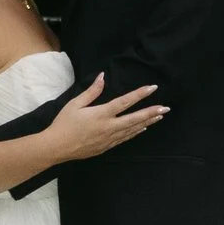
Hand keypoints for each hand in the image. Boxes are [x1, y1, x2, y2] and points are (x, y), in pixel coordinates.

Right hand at [41, 72, 164, 160]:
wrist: (57, 147)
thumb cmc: (64, 124)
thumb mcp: (75, 104)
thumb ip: (92, 91)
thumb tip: (102, 77)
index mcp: (101, 114)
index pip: (125, 102)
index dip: (140, 94)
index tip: (152, 88)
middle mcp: (109, 127)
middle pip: (135, 119)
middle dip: (152, 113)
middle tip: (166, 108)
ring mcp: (109, 138)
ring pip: (133, 129)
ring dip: (147, 122)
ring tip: (159, 116)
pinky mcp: (107, 146)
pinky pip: (126, 138)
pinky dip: (136, 132)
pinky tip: (143, 128)